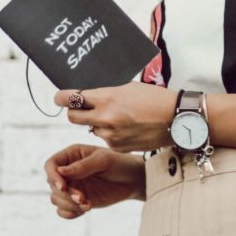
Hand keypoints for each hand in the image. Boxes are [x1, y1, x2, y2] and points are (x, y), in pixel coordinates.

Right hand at [44, 143, 145, 217]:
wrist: (133, 179)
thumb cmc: (120, 163)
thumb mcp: (104, 160)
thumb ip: (83, 166)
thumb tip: (60, 171)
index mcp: (72, 155)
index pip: (51, 165)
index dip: (52, 176)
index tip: (63, 187)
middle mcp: (69, 170)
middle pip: (52, 185)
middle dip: (65, 194)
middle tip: (82, 198)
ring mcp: (72, 186)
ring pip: (56, 199)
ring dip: (68, 205)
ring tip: (87, 205)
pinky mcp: (77, 200)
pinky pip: (63, 210)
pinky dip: (70, 213)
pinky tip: (85, 209)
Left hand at [54, 82, 177, 152]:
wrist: (176, 119)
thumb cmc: (154, 98)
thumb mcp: (128, 88)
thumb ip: (106, 93)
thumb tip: (89, 95)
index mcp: (106, 98)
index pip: (70, 98)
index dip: (61, 97)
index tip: (59, 97)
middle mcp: (105, 118)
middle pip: (72, 117)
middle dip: (75, 111)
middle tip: (81, 107)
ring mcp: (110, 135)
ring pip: (91, 129)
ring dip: (97, 123)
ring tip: (118, 117)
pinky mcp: (116, 148)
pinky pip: (105, 139)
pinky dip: (110, 134)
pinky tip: (127, 128)